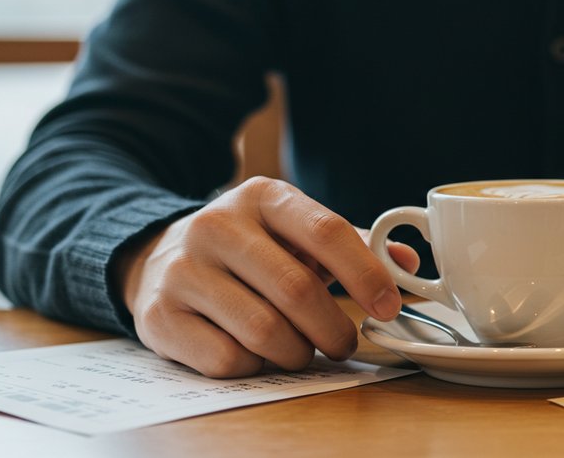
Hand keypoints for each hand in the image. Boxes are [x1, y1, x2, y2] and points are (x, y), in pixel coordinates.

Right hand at [116, 177, 419, 377]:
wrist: (156, 257)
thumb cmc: (248, 248)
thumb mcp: (294, 230)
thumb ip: (353, 244)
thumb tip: (407, 264)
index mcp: (262, 197)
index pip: (327, 231)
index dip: (366, 274)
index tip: (389, 307)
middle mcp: (217, 226)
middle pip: (297, 290)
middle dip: (334, 328)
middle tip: (345, 343)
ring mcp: (183, 270)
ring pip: (264, 332)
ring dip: (297, 352)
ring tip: (301, 348)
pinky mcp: (159, 316)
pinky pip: (228, 359)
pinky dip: (255, 366)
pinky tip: (256, 352)